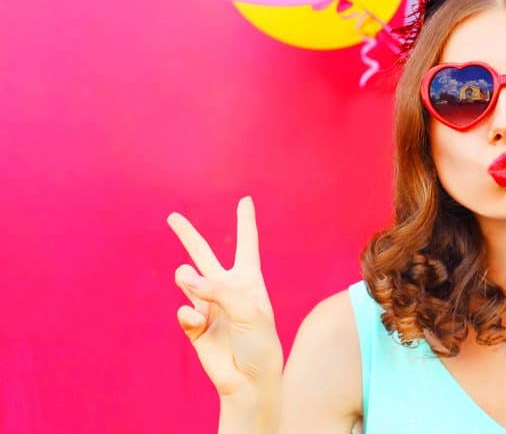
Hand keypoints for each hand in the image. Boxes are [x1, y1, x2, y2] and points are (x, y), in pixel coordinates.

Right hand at [168, 196, 283, 399]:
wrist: (249, 379)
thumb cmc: (259, 343)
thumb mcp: (248, 310)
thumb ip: (217, 290)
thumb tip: (183, 276)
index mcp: (248, 280)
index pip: (247, 244)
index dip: (245, 221)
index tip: (246, 200)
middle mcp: (226, 289)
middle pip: (204, 254)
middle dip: (188, 235)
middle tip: (173, 216)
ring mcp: (208, 306)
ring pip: (187, 279)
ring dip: (187, 277)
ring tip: (187, 277)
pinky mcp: (194, 325)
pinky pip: (184, 311)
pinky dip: (189, 315)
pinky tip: (199, 324)